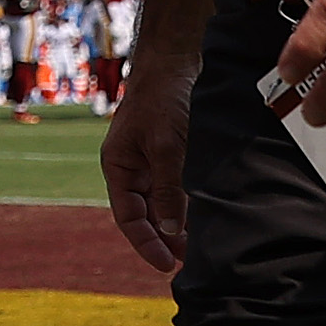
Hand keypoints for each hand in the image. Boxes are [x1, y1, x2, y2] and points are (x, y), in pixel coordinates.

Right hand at [101, 57, 195, 272]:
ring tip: (203, 245)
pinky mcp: (172, 154)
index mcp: (118, 166)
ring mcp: (152, 162)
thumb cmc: (163, 98)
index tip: (167, 265)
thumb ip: (168, 189)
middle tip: (192, 262)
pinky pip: (178, 188)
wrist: (176, 60)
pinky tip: (207, 217)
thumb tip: (172, 232)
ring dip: (180, 224)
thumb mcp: (166, 146)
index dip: (145, 244)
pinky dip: (189, 204)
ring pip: (163, 204)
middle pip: (146, 215)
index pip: (128, 217)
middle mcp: (133, 168)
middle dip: (166, 239)